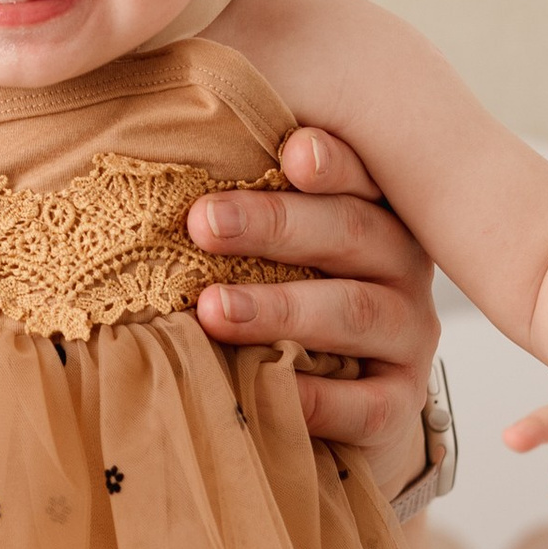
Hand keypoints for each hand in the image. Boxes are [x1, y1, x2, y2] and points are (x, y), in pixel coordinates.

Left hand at [184, 126, 439, 470]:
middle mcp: (399, 263)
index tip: (290, 153)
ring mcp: (407, 333)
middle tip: (203, 222)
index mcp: (369, 208)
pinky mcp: (400, 400)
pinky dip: (316, 396)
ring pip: (353, 311)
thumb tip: (140, 146)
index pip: (357, 172)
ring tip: (213, 309)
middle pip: (350, 231)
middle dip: (275, 225)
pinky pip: (366, 402)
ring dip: (280, 307)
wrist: (328, 401)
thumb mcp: (262, 244)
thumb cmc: (275, 294)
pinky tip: (263, 386)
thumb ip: (230, 203)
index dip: (330, 162)